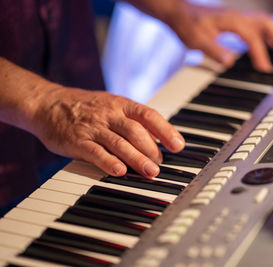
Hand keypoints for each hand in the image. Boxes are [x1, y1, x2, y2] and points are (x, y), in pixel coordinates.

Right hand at [31, 86, 184, 177]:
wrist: (47, 103)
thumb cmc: (86, 107)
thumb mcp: (112, 106)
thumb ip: (133, 121)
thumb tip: (159, 139)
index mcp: (121, 104)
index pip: (148, 115)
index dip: (166, 130)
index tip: (178, 146)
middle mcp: (109, 114)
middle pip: (136, 131)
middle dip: (151, 149)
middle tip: (159, 165)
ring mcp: (93, 127)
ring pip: (119, 143)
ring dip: (136, 158)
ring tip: (150, 172)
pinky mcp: (76, 140)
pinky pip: (95, 152)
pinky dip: (108, 162)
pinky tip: (120, 171)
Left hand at [165, 2, 272, 71]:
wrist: (178, 12)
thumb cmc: (186, 25)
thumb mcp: (196, 40)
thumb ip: (214, 50)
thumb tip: (230, 61)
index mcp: (230, 21)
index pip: (251, 37)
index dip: (260, 53)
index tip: (265, 68)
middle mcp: (236, 16)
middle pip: (265, 24)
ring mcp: (236, 16)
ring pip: (263, 22)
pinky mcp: (234, 19)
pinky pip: (256, 24)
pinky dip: (266, 33)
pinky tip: (267, 42)